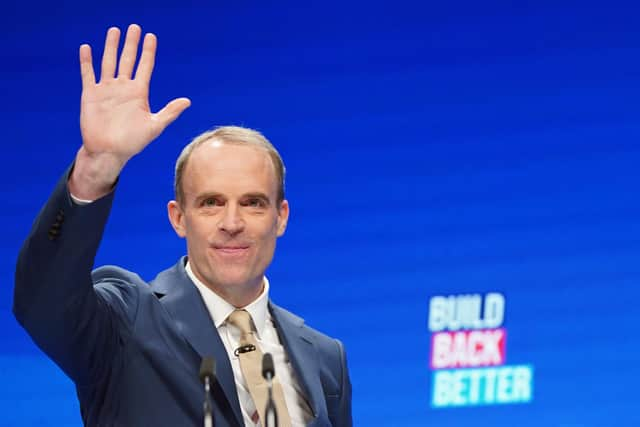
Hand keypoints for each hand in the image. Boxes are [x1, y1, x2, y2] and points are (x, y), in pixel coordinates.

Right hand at [70, 24, 190, 198]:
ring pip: (109, 62)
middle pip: (128, 60)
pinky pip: (88, 74)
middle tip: (134, 27)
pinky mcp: (91, 95)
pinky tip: (87, 48)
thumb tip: (187, 101)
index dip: (148, 51)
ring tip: (114, 31)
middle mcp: (123, 88)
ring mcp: (107, 90)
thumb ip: (170, 112)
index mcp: (139, 93)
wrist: (109, 152)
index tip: (151, 36)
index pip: (145, 66)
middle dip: (131, 44)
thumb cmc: (133, 142)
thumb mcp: (154, 126)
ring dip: (111, 46)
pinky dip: (87, 62)